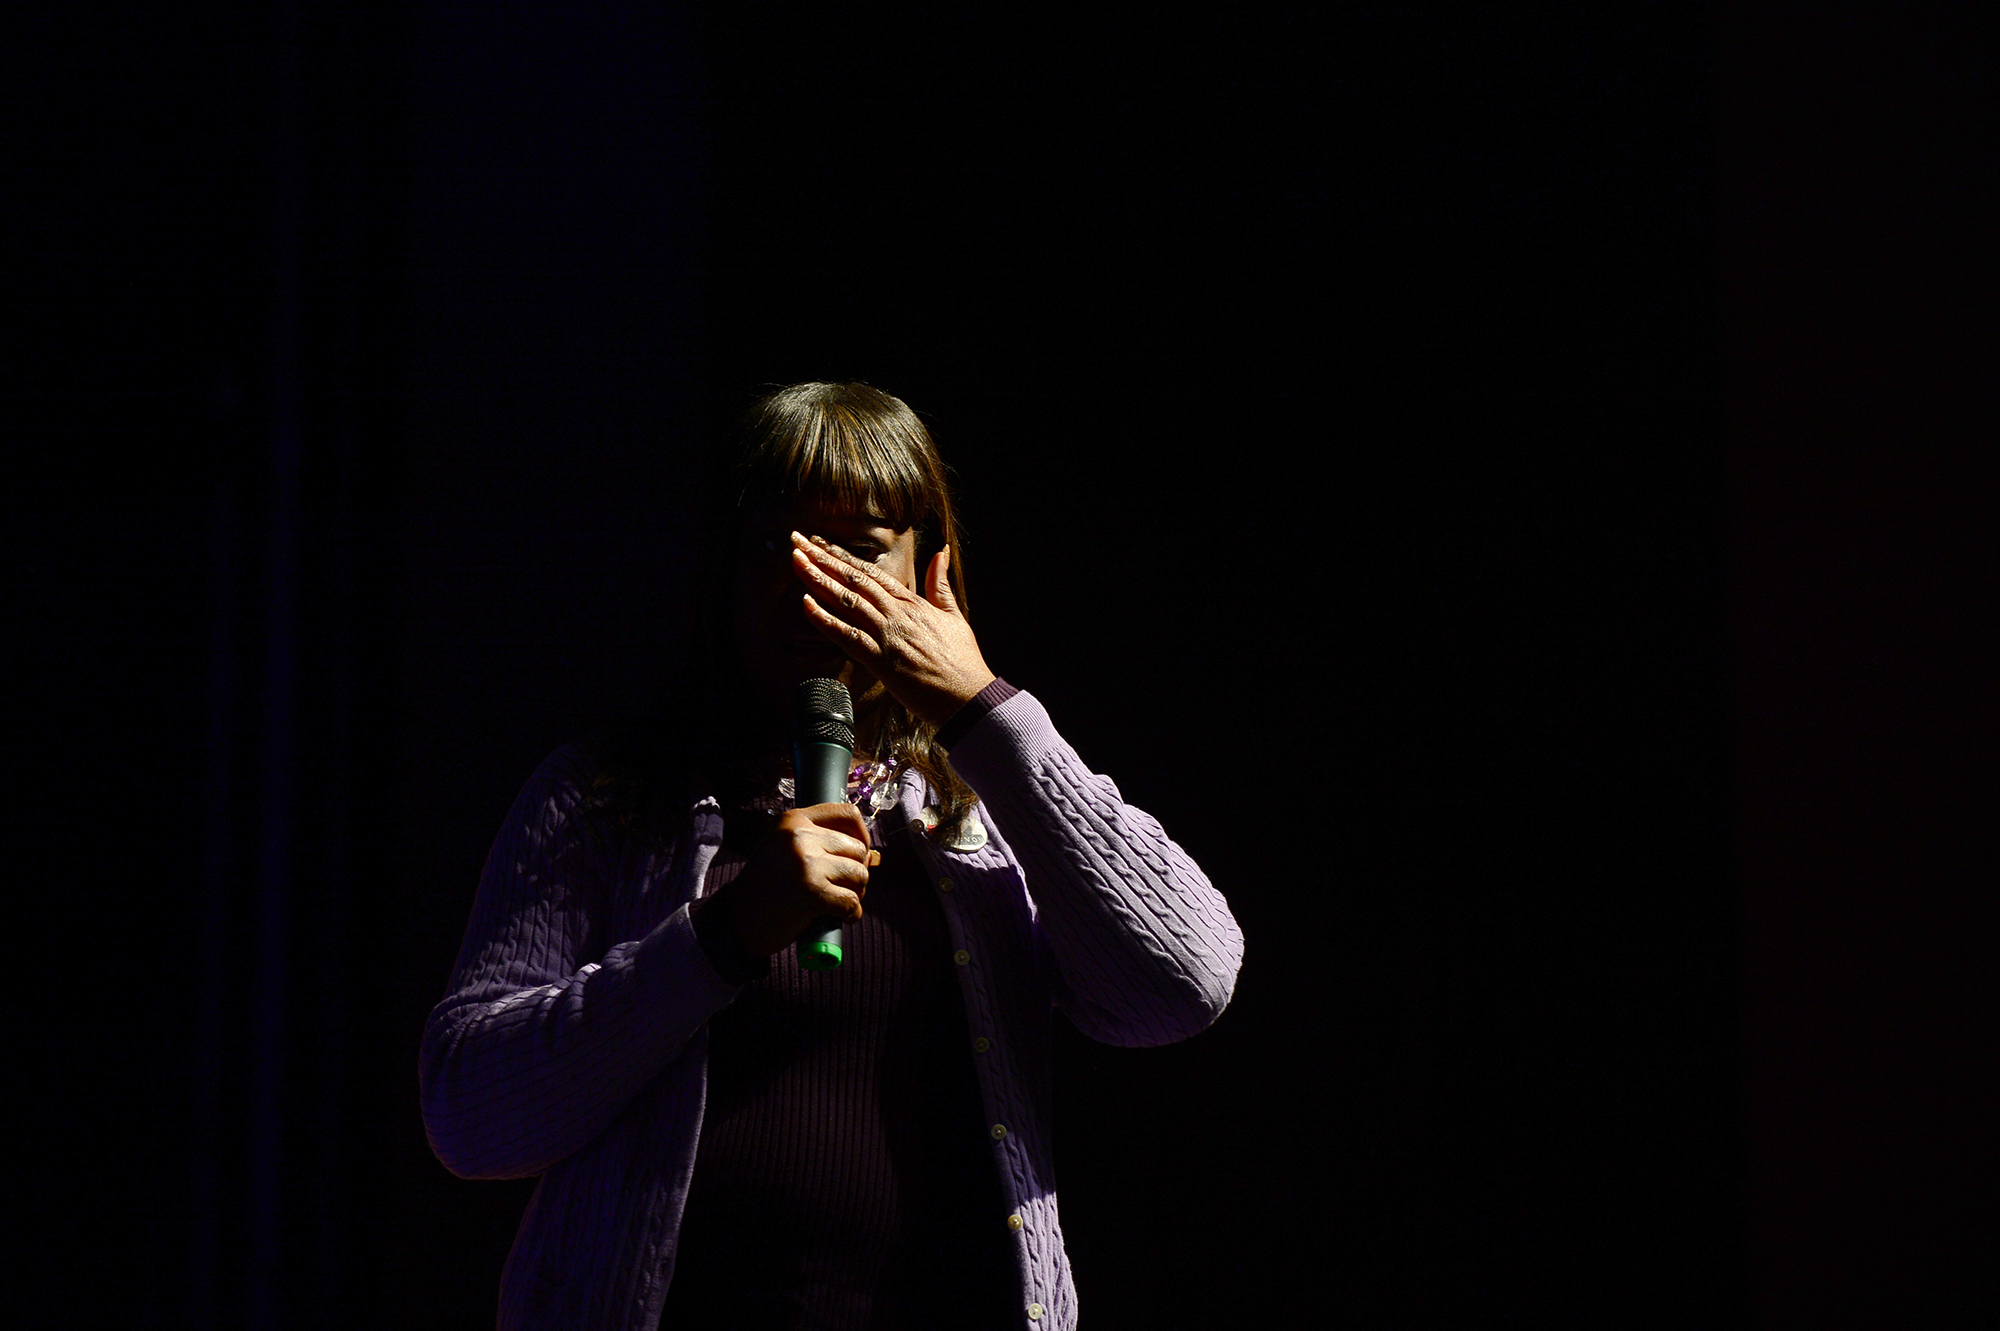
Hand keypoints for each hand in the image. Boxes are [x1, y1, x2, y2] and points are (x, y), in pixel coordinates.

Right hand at [715, 803, 879, 958]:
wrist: (736, 920)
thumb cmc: (767, 887)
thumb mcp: (786, 851)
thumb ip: (822, 844)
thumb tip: (872, 856)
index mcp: (793, 820)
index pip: (848, 813)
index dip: (862, 835)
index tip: (858, 855)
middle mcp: (798, 835)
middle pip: (858, 848)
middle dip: (858, 872)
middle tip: (843, 889)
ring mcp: (805, 863)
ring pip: (859, 875)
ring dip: (856, 894)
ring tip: (838, 903)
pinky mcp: (811, 892)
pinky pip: (851, 902)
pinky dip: (851, 914)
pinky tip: (840, 918)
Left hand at [790, 532, 996, 727]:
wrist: (969, 696)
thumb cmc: (963, 662)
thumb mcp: (954, 615)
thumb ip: (940, 584)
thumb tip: (940, 552)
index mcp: (912, 603)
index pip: (870, 572)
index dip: (842, 555)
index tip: (820, 542)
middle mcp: (897, 614)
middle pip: (853, 579)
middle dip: (822, 558)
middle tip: (796, 541)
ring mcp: (888, 636)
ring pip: (847, 601)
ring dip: (818, 580)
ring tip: (796, 561)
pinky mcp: (882, 661)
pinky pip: (848, 637)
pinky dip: (825, 620)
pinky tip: (806, 604)